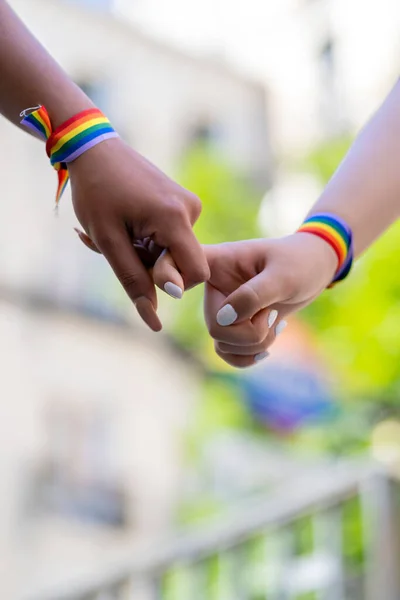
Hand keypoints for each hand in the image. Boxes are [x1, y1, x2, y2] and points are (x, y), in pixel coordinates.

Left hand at [69, 137, 209, 330]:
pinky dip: (148, 240)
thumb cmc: (96, 192)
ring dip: (146, 253)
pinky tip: (127, 225)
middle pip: (184, 264)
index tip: (139, 265)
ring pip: (175, 252)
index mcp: (175, 218)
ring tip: (119, 232)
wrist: (93, 148)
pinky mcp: (182, 202)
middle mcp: (191, 209)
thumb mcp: (109, 242)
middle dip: (151, 265)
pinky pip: (172, 237)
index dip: (170, 282)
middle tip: (119, 246)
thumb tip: (154, 322)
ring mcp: (188, 204)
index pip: (195, 274)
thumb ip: (134, 281)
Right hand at [153, 234, 336, 366]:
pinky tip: (268, 344)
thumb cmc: (300, 262)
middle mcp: (213, 287)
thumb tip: (222, 320)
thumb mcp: (283, 276)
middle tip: (271, 313)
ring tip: (274, 322)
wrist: (315, 270)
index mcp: (215, 262)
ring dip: (255, 344)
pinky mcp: (234, 326)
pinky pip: (228, 354)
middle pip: (214, 326)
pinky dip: (249, 356)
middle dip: (249, 331)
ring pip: (222, 344)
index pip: (174, 266)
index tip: (179, 292)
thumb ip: (253, 295)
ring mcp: (222, 309)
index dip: (166, 278)